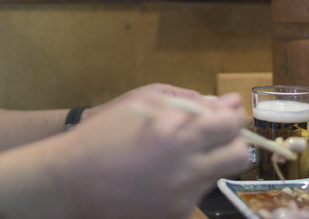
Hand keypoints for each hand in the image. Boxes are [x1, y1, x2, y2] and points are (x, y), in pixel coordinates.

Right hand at [52, 90, 249, 218]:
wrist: (70, 181)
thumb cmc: (104, 133)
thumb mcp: (143, 102)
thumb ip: (189, 101)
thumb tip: (224, 104)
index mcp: (180, 138)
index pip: (232, 125)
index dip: (233, 114)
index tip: (225, 111)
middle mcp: (188, 172)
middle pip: (238, 156)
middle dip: (231, 141)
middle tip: (212, 134)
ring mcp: (182, 199)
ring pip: (216, 176)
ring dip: (207, 161)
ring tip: (176, 154)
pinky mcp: (173, 216)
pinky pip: (194, 196)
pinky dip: (186, 183)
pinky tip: (161, 175)